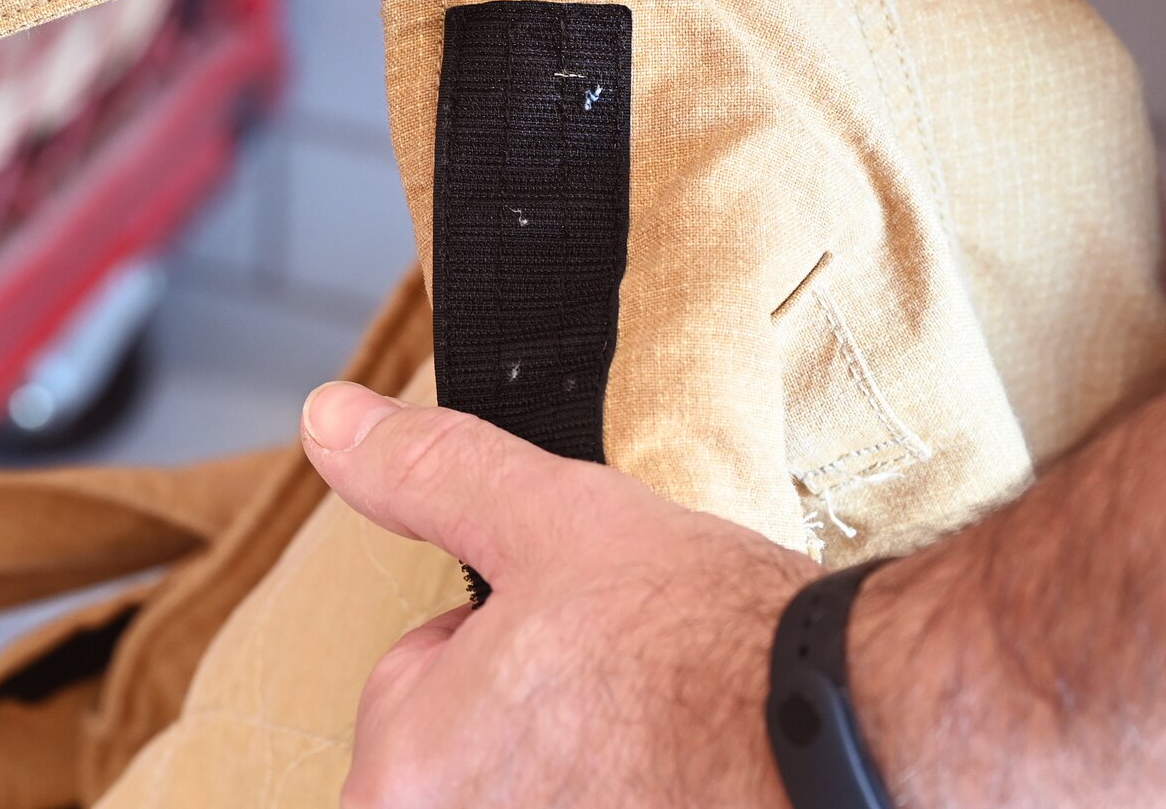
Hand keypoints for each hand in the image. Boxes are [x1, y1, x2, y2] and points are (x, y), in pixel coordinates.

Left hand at [300, 380, 818, 807]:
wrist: (862, 744)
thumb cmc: (708, 648)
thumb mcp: (547, 520)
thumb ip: (425, 474)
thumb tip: (330, 421)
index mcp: (402, 785)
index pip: (408, 686)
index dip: (493, 643)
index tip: (573, 642)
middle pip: (467, 763)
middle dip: (535, 721)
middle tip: (628, 690)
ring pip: (538, 800)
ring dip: (589, 773)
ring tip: (669, 741)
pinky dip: (639, 800)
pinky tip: (695, 783)